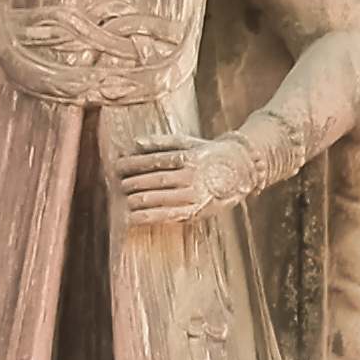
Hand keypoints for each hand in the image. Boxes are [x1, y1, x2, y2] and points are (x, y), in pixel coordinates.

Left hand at [112, 127, 255, 228]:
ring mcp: (195, 194)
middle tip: (119, 184)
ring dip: (140, 200)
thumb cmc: (208, 155)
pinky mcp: (196, 211)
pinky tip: (134, 218)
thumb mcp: (190, 143)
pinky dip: (150, 216)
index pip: (158, 159)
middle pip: (158, 179)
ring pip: (162, 197)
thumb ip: (163, 143)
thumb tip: (136, 142)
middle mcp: (193, 175)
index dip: (136, 163)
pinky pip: (169, 215)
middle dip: (136, 182)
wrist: (241, 170)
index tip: (118, 165)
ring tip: (124, 201)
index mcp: (190, 156)